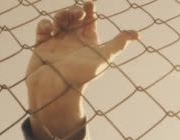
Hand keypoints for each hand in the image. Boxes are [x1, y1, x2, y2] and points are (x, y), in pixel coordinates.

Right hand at [26, 2, 138, 139]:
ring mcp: (57, 42)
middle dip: (75, 11)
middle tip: (78, 13)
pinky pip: (43, 28)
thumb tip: (137, 34)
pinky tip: (50, 28)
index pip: (90, 22)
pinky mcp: (42, 45)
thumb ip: (118, 45)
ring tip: (63, 19)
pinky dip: (45, 24)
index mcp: (88, 43)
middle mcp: (73, 41)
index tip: (90, 3)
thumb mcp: (103, 58)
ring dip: (61, 15)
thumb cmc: (81, 76)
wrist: (56, 90)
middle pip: (74, 18)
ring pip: (59, 20)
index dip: (90, 10)